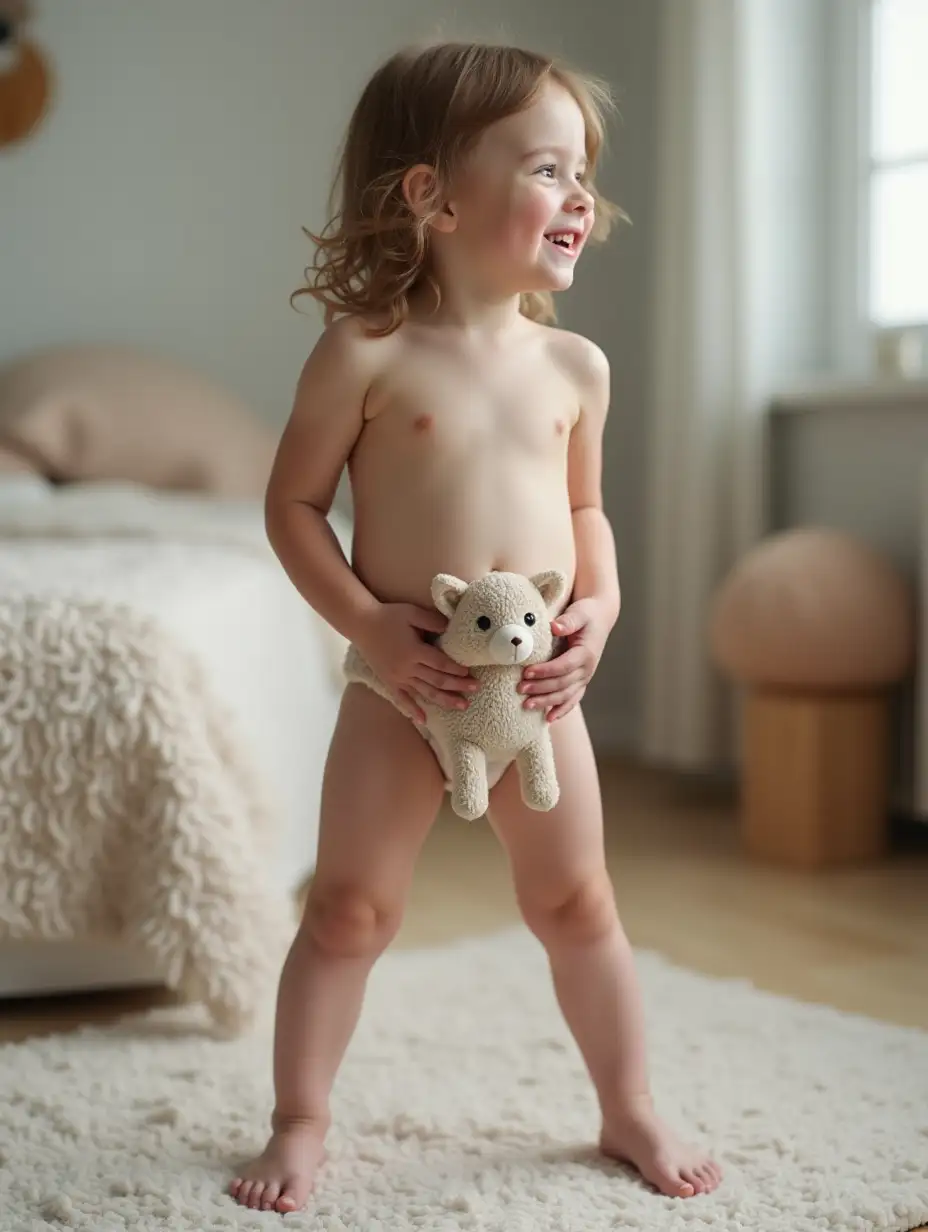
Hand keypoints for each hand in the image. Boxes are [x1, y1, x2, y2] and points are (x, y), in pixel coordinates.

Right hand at [354, 602, 476, 721]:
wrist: (362, 624)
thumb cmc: (389, 616)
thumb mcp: (412, 613)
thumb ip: (433, 621)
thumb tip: (451, 628)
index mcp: (414, 651)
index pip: (441, 664)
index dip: (457, 670)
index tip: (470, 673)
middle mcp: (407, 668)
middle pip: (437, 681)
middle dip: (458, 686)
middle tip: (476, 688)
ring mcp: (397, 678)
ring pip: (425, 693)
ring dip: (445, 700)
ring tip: (462, 706)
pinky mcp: (389, 682)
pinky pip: (402, 700)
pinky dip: (413, 711)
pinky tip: (424, 721)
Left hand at [519, 597, 614, 722]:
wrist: (600, 618)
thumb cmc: (587, 614)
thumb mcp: (579, 612)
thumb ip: (568, 620)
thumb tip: (554, 627)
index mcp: (585, 653)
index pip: (564, 666)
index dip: (545, 671)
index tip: (526, 672)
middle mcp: (587, 669)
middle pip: (562, 684)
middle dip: (541, 689)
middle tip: (520, 689)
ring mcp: (585, 678)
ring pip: (565, 696)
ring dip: (546, 702)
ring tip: (526, 705)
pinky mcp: (581, 682)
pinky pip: (572, 700)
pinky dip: (561, 710)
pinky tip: (548, 719)